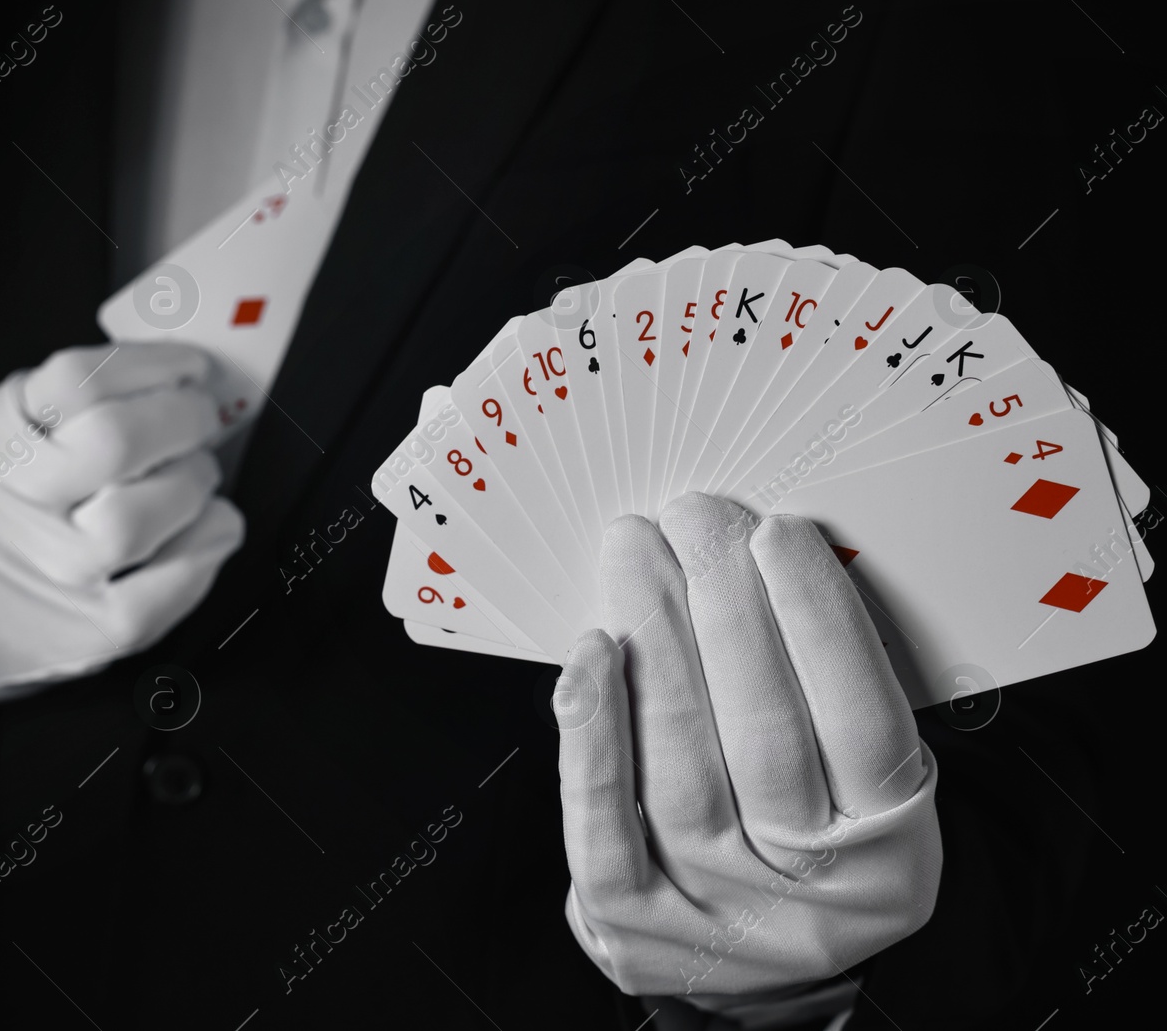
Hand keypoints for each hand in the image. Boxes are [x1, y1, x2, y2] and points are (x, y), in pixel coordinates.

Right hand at [0, 344, 242, 716]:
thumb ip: (46, 405)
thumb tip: (157, 376)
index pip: (81, 382)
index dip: (153, 365)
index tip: (185, 367)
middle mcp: (14, 510)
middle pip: (123, 440)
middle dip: (184, 416)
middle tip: (196, 416)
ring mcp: (57, 578)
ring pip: (155, 509)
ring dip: (196, 479)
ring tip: (189, 475)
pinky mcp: (94, 634)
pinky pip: (179, 580)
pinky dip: (208, 541)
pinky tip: (202, 525)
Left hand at [554, 493, 940, 996]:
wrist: (751, 961)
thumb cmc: (808, 835)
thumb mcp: (863, 782)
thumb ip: (832, 691)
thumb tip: (765, 561)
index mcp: (890, 853)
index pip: (862, 722)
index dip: (818, 621)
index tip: (779, 535)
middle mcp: (809, 893)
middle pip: (764, 735)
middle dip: (726, 608)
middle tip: (698, 520)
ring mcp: (717, 913)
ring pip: (679, 767)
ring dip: (654, 643)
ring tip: (641, 555)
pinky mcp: (634, 924)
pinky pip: (603, 821)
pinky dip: (594, 729)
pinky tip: (592, 652)